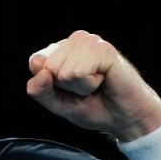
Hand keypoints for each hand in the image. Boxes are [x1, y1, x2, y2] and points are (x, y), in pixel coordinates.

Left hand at [26, 30, 160, 140]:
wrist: (125, 119)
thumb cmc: (94, 107)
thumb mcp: (57, 104)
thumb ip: (40, 91)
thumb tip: (40, 71)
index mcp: (61, 49)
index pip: (36, 62)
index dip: (51, 85)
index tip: (72, 90)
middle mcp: (74, 41)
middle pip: (48, 67)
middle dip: (66, 87)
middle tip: (87, 88)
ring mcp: (90, 41)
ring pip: (61, 70)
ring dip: (79, 86)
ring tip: (97, 84)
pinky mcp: (103, 48)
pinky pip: (77, 72)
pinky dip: (88, 84)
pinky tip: (104, 80)